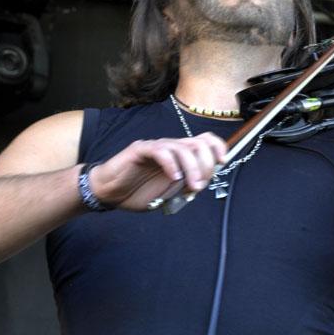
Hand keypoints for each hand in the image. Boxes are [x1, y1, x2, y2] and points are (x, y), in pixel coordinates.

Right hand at [87, 132, 226, 210]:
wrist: (110, 193)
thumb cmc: (138, 192)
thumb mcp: (169, 193)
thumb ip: (186, 186)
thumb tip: (203, 183)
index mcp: (180, 155)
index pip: (204, 141)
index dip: (217, 148)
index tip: (223, 162)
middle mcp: (170, 147)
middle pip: (198, 144)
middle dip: (205, 165)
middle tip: (199, 185)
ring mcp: (156, 147)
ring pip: (182, 148)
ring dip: (192, 168)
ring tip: (190, 186)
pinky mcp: (140, 150)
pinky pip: (160, 151)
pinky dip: (171, 164)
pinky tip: (174, 177)